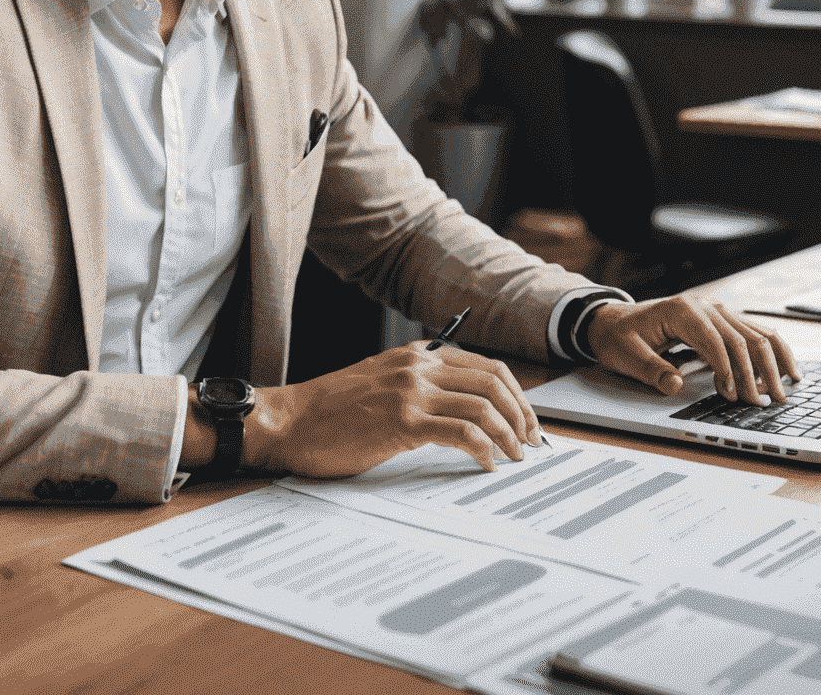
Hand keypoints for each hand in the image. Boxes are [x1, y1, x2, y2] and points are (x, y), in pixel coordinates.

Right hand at [239, 343, 543, 477]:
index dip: (516, 395)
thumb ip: (419, 386)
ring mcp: (410, 391)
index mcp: (417, 355)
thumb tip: (463, 411)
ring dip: (508, 436)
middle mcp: (418, 366)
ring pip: (483, 406)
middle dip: (522, 415)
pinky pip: (460, 432)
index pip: (486, 365)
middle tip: (531, 444)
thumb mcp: (382, 383)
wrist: (290, 421)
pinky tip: (486, 465)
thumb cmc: (331, 410)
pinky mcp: (401, 421)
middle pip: (493, 381)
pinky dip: (483, 449)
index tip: (526, 423)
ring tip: (514, 458)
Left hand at [585, 297, 800, 405]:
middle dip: (755, 373)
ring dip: (772, 363)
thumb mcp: (625, 355)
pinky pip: (754, 332)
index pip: (714, 340)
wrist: (612, 319)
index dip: (727, 370)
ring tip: (781, 392)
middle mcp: (703, 305)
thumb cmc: (619, 336)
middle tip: (763, 403)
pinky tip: (788, 370)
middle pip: (740, 338)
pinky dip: (773, 351)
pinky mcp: (721, 318)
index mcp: (681, 310)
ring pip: (755, 333)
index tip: (733, 396)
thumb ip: (651, 370)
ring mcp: (715, 309)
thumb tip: (675, 385)